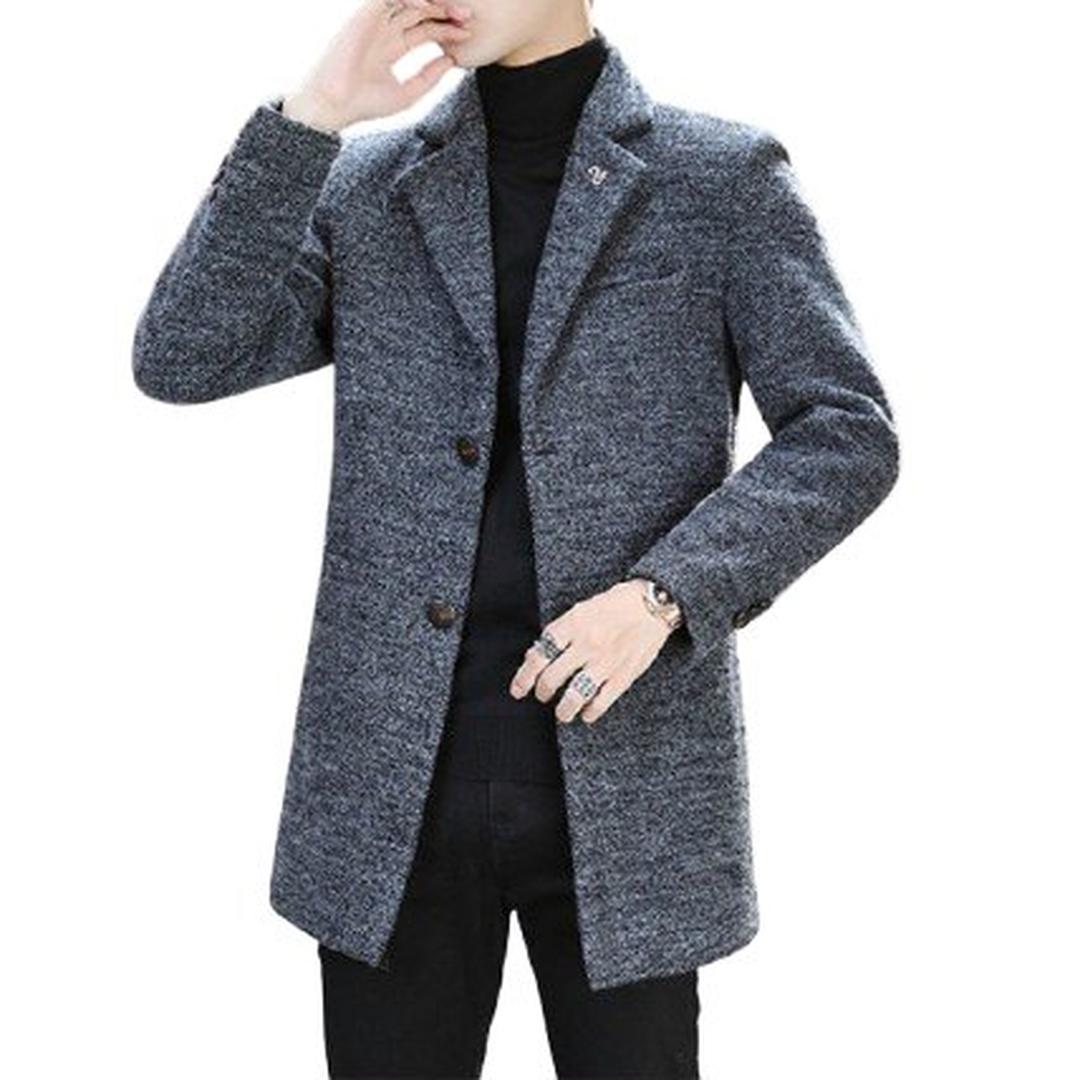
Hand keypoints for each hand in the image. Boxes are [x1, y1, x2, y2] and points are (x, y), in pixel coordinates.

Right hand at [282, 0, 474, 132]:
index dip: (448, 30)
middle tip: (468, 16)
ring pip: (407, 0)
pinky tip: (428, 6)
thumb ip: (429, 77)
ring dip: (431, 2)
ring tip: (453, 9)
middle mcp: (384, 30)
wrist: (335, 105)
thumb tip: (452, 61)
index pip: (426, 30)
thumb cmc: (365, 105)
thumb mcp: (408, 93)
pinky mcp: (364, 15)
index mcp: (392, 46)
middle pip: (420, 11)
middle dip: (445, 12)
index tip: (468, 35)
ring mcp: (374, 20)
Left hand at [509, 579, 675, 725]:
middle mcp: (587, 644)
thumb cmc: (614, 605)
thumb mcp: (580, 609)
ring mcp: (605, 662)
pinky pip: (602, 702)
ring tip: (562, 712)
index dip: (524, 676)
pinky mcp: (624, 675)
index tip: (519, 688)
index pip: (539, 655)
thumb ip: (560, 632)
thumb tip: (536, 655)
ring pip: (575, 696)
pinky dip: (591, 712)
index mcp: (573, 624)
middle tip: (542, 695)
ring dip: (563, 710)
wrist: (652, 605)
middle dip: (542, 692)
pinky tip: (586, 714)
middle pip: (552, 678)